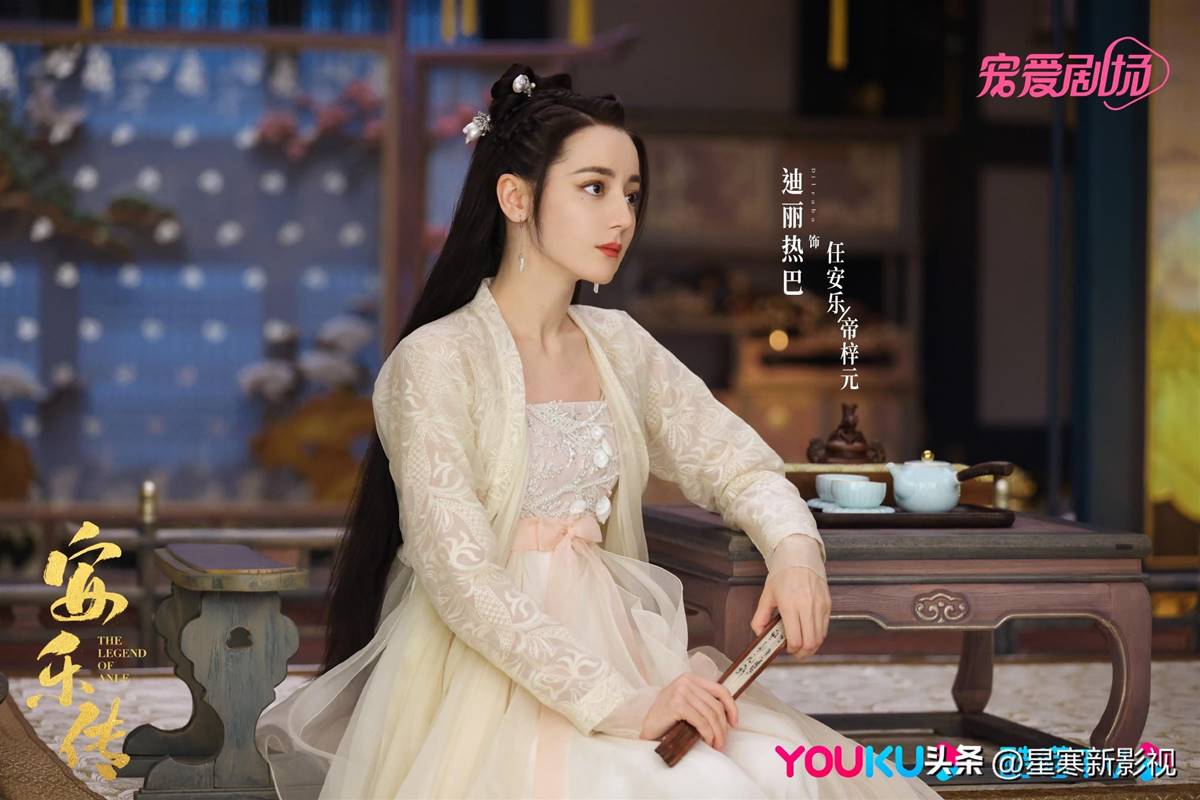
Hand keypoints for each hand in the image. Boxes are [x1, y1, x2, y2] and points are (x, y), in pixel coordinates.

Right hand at [639, 672, 738, 749]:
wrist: (648, 728)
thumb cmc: (667, 718)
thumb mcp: (687, 703)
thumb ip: (702, 702)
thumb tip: (727, 716)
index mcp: (691, 678)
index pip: (720, 690)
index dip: (731, 707)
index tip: (734, 724)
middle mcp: (686, 681)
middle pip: (716, 705)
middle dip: (723, 727)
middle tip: (722, 742)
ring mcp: (681, 691)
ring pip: (710, 714)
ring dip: (717, 733)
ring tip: (716, 745)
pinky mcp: (677, 704)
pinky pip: (701, 721)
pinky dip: (707, 733)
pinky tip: (707, 741)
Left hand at [750, 538, 830, 657]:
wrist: (800, 556)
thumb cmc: (782, 574)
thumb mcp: (767, 595)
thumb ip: (760, 617)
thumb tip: (759, 634)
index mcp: (790, 605)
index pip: (795, 639)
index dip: (791, 649)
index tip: (786, 648)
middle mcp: (807, 606)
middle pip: (810, 643)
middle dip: (802, 653)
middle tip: (795, 652)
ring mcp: (820, 606)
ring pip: (820, 637)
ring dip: (811, 646)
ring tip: (802, 644)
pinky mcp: (827, 604)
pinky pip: (825, 627)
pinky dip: (818, 635)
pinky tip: (809, 632)